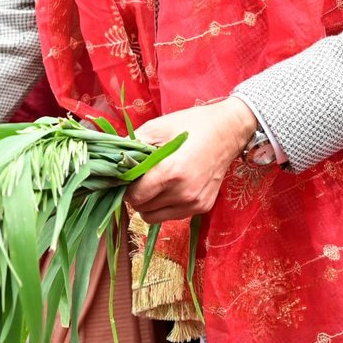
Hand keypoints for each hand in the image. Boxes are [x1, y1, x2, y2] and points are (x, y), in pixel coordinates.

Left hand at [125, 97, 257, 222]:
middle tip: (139, 178)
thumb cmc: (192, 125)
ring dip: (148, 204)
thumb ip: (132, 146)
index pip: (134, 197)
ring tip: (154, 184)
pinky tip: (169, 187)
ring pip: (154, 217)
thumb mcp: (158, 128)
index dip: (125, 187)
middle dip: (136, 195)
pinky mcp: (203, 207)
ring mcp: (195, 203)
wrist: (229, 130)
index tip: (127, 176)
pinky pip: (171, 216)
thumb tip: (113, 161)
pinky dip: (164, 206)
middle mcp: (184, 193)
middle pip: (142, 209)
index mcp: (171, 172)